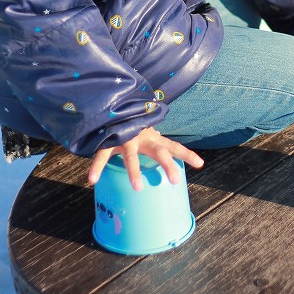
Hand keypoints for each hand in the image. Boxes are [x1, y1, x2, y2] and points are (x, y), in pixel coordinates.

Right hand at [88, 126, 203, 190]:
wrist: (113, 105)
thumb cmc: (131, 123)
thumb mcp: (145, 133)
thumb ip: (155, 142)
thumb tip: (169, 152)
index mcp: (153, 138)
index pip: (173, 146)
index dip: (186, 155)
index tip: (200, 164)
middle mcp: (143, 137)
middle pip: (159, 151)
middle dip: (167, 164)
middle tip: (175, 179)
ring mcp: (126, 138)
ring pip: (131, 156)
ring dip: (134, 171)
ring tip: (138, 188)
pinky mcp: (109, 140)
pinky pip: (102, 155)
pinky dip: (97, 167)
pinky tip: (93, 179)